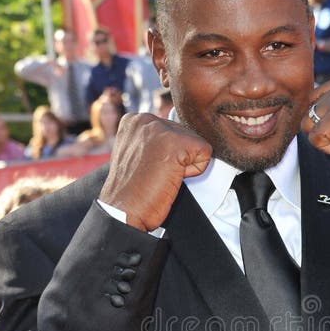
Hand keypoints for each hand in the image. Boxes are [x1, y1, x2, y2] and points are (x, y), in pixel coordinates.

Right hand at [99, 113, 211, 230]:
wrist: (124, 211)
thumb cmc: (131, 191)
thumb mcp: (137, 155)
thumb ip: (153, 142)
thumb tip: (177, 141)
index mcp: (134, 120)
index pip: (172, 130)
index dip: (168, 155)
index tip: (149, 168)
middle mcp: (146, 119)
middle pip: (185, 134)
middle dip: (178, 158)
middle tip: (155, 175)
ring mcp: (160, 129)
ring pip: (196, 143)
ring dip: (185, 165)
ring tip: (161, 176)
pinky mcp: (176, 142)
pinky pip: (206, 153)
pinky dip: (195, 171)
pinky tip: (171, 178)